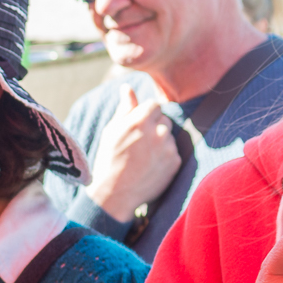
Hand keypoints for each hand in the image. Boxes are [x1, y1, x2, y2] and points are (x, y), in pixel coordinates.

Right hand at [85, 96, 183, 219]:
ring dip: (160, 142)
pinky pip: (173, 152)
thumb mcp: (111, 131)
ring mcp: (167, 148)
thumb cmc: (109, 160)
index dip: (145, 115)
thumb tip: (127, 88)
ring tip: (143, 157)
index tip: (137, 128)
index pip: (154, 105)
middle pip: (164, 119)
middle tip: (139, 144)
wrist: (114, 195)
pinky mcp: (174, 162)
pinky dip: (165, 157)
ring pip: (168, 136)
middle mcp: (155, 132)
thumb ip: (124, 108)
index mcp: (138, 121)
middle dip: (154, 127)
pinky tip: (150, 166)